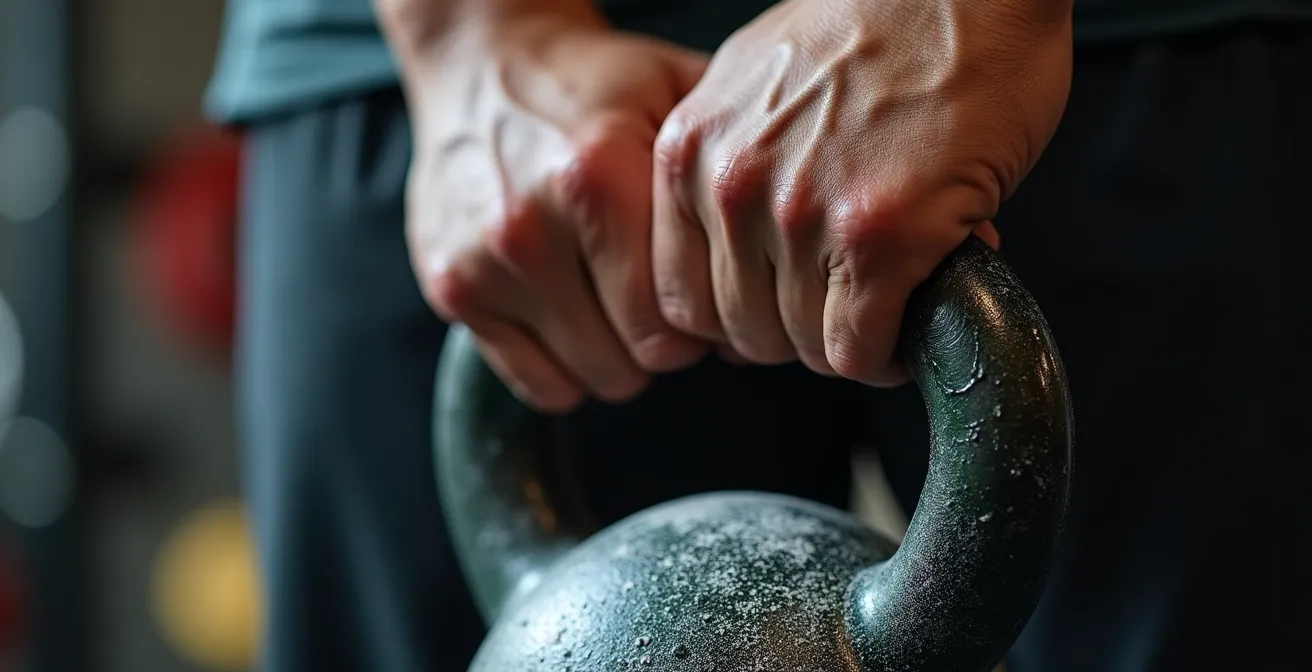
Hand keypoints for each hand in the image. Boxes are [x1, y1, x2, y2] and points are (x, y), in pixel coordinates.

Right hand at [391, 8, 710, 411]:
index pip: (673, 316)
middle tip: (668, 302)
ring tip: (623, 306)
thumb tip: (764, 278)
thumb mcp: (675, 95)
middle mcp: (531, 224)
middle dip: (668, 342)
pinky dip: (569, 370)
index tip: (708, 300)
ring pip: (591, 377)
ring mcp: (484, 264)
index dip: (707, 323)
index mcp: (596, 175)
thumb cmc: (592, 86)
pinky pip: (536, 384)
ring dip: (621, 358)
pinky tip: (580, 323)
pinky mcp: (452, 289)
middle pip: (637, 355)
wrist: (486, 63)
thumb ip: (719, 178)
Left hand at [651, 0, 1071, 384]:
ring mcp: (802, 216)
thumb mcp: (757, 83)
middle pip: (742, 331)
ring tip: (885, 309)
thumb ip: (734, 164)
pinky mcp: (880, 235)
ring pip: (804, 347)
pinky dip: (888, 355)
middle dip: (795, 333)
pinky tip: (911, 327)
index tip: (779, 309)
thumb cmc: (877, 19)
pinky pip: (861, 347)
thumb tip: (747, 242)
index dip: (735, 317)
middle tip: (842, 310)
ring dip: (847, 343)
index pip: (679, 297)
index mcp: (688, 153)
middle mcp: (731, 188)